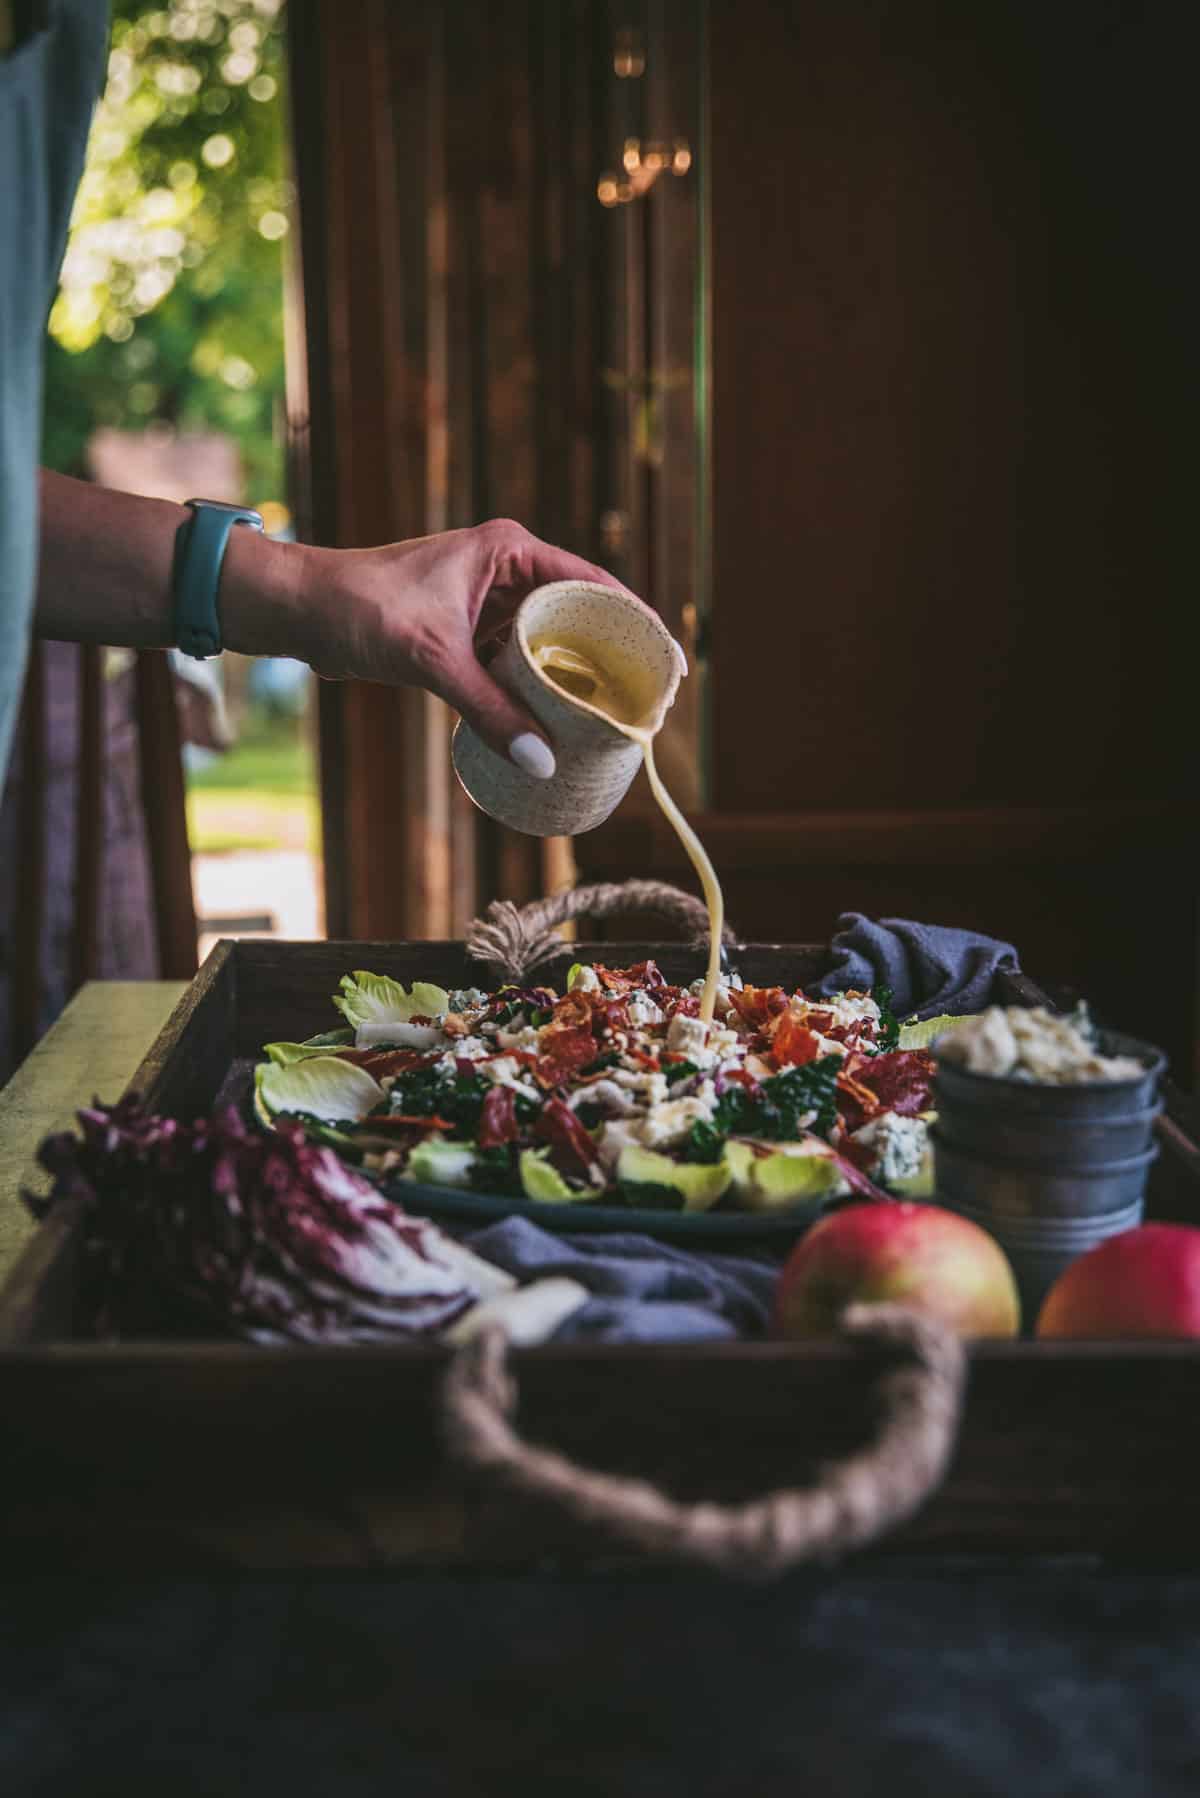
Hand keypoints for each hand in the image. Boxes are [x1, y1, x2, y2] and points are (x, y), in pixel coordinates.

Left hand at [290, 518, 628, 776]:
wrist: (297, 609)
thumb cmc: (358, 608)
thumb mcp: (433, 660)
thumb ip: (489, 709)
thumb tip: (542, 760)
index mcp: (510, 551)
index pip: (594, 585)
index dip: (637, 624)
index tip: (670, 662)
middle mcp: (507, 570)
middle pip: (580, 615)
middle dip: (613, 657)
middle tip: (649, 700)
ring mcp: (489, 602)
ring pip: (550, 643)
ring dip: (575, 677)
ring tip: (614, 715)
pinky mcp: (468, 632)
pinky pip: (519, 662)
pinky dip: (538, 689)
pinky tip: (560, 721)